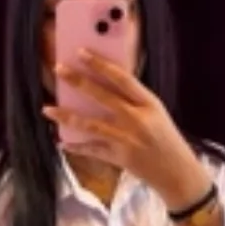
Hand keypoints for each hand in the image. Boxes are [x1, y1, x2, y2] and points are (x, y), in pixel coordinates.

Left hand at [44, 52, 209, 209]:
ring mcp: (127, 139)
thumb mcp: (157, 113)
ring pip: (90, 124)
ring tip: (47, 109)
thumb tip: (105, 85)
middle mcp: (137, 119)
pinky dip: (76, 146)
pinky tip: (62, 142)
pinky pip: (92, 149)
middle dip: (77, 81)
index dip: (100, 64)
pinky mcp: (119, 157)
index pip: (122, 78)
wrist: (178, 173)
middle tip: (59, 70)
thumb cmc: (167, 140)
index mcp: (149, 103)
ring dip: (66, 116)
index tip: (82, 52)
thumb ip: (135, 100)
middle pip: (102, 96)